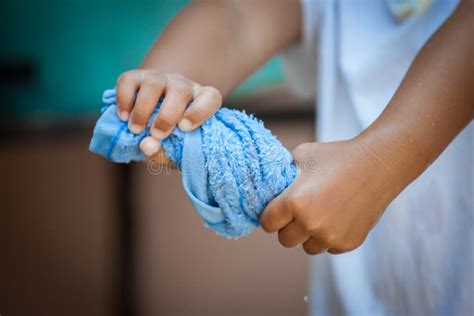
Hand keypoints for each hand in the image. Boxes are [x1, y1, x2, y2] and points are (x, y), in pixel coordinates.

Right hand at [115, 70, 221, 159]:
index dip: (200, 111)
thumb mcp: (173, 153)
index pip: (211, 97)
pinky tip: (123, 117)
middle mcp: (183, 86)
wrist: (151, 124)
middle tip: (156, 134)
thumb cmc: (170, 141)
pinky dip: (124, 99)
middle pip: (180, 90)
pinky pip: (129, 80)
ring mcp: (160, 78)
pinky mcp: (136, 76)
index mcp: (202, 101)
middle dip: (167, 115)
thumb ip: (163, 154)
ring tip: (136, 129)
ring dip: (143, 108)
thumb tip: (147, 145)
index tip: (184, 127)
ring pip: (154, 82)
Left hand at [260, 137, 401, 254]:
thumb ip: (283, 174)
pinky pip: (329, 248)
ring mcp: (330, 236)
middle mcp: (311, 223)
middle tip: (299, 212)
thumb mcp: (302, 155)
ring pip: (307, 247)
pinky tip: (339, 216)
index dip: (270, 216)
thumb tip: (269, 185)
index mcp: (294, 202)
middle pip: (284, 240)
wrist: (378, 164)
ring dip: (309, 235)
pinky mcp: (347, 243)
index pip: (267, 223)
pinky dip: (330, 237)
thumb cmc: (337, 156)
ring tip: (321, 213)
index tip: (276, 211)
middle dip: (288, 227)